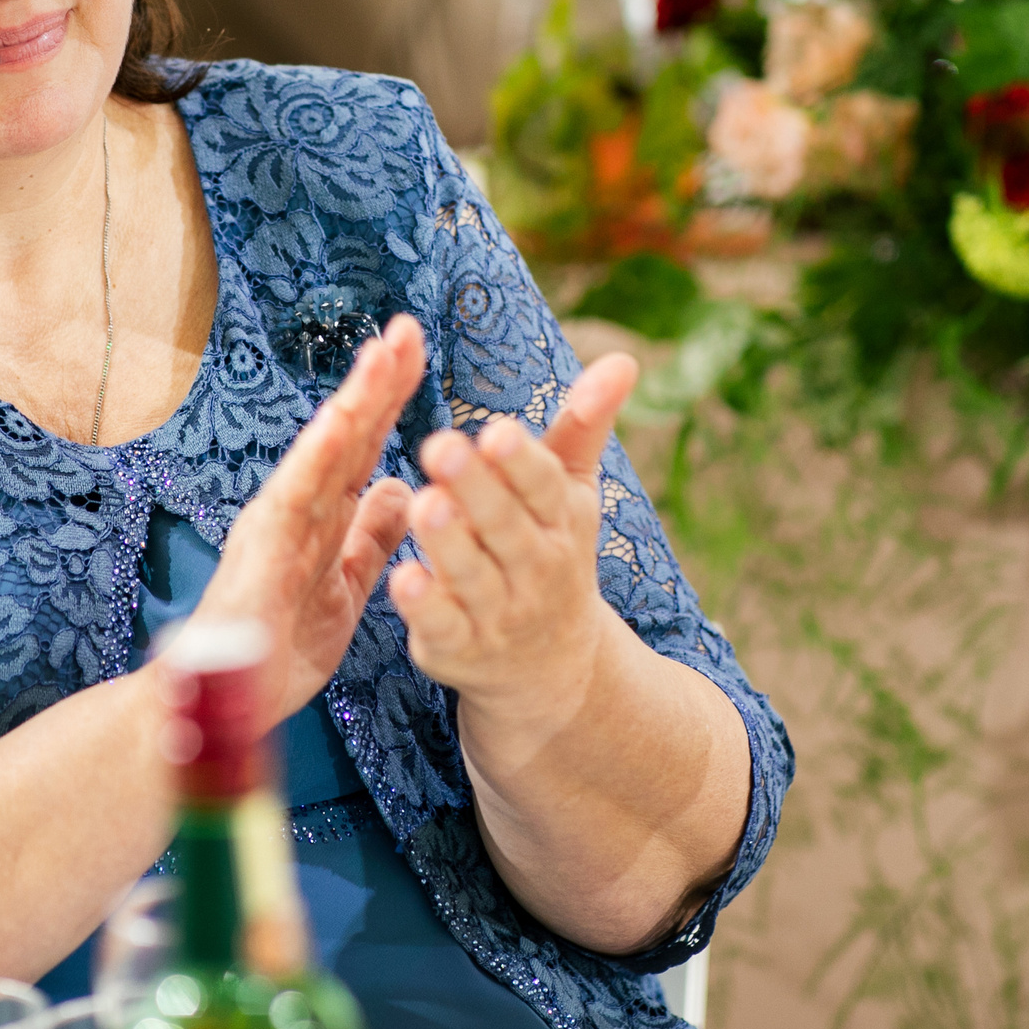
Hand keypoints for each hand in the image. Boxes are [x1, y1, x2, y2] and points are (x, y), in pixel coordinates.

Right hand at [181, 316, 421, 725]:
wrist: (222, 704)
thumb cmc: (276, 649)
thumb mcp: (346, 586)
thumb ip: (370, 538)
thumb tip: (402, 490)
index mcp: (319, 518)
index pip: (362, 448)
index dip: (389, 400)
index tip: (416, 351)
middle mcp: (295, 510)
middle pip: (344, 436)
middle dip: (376, 382)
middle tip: (407, 327)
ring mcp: (275, 527)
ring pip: (321, 456)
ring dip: (351, 403)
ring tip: (380, 355)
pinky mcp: (260, 555)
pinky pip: (292, 501)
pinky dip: (315, 459)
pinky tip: (340, 422)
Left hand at [388, 353, 638, 711]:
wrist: (552, 668)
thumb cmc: (551, 554)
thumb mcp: (572, 493)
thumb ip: (584, 425)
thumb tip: (624, 359)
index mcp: (561, 521)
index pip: (544, 486)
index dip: (521, 462)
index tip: (495, 431)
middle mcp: (536, 567)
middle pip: (506, 525)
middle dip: (476, 488)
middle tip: (441, 447)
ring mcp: (498, 612)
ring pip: (472, 574)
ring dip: (448, 542)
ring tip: (424, 504)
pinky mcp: (458, 646)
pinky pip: (443, 625)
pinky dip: (425, 605)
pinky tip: (404, 577)